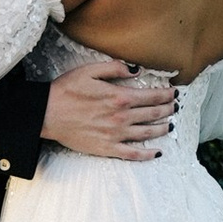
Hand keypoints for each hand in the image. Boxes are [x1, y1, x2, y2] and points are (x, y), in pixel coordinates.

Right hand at [40, 56, 174, 161]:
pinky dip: (147, 154)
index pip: (152, 96)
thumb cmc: (66, 90)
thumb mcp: (90, 70)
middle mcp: (122, 117)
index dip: (166, 95)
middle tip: (175, 108)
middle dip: (168, 110)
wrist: (46, 113)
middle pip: (154, 114)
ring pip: (147, 133)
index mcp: (120, 97)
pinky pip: (132, 154)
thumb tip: (137, 69)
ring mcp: (116, 135)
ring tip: (170, 125)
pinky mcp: (107, 148)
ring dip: (162, 128)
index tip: (174, 93)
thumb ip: (115, 67)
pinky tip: (156, 152)